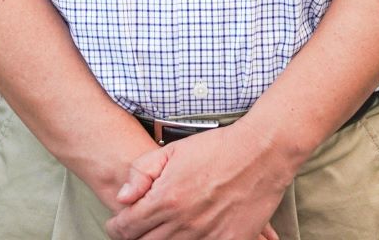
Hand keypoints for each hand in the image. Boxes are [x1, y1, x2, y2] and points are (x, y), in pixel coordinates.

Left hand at [105, 123, 293, 239]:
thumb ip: (141, 173)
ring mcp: (207, 236)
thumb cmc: (217, 148)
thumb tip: (123, 197)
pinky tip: (191, 233)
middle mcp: (184, 223)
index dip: (117, 226)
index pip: (126, 228)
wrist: (261, 153)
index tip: (120, 222)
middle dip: (136, 236)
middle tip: (139, 228)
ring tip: (166, 229)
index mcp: (166, 200)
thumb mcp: (172, 150)